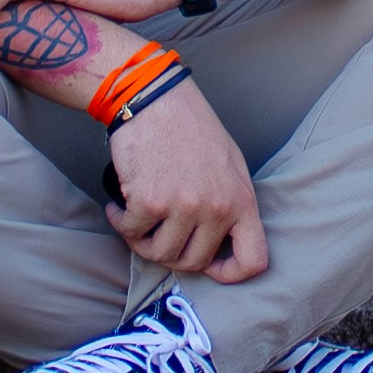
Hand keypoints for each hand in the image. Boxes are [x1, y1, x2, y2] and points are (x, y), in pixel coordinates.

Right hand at [104, 78, 268, 281]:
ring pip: (159, 254)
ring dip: (141, 242)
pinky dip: (120, 222)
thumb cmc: (190, 128)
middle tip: (158, 234)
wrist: (155, 98)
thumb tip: (221, 243)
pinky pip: (130, 233)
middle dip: (171, 254)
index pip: (253, 260)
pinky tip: (119, 207)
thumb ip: (230, 205)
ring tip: (137, 221)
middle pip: (193, 262)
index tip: (209, 266)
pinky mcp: (150, 201)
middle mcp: (216, 208)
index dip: (230, 274)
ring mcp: (183, 206)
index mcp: (242, 200)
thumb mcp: (230, 165)